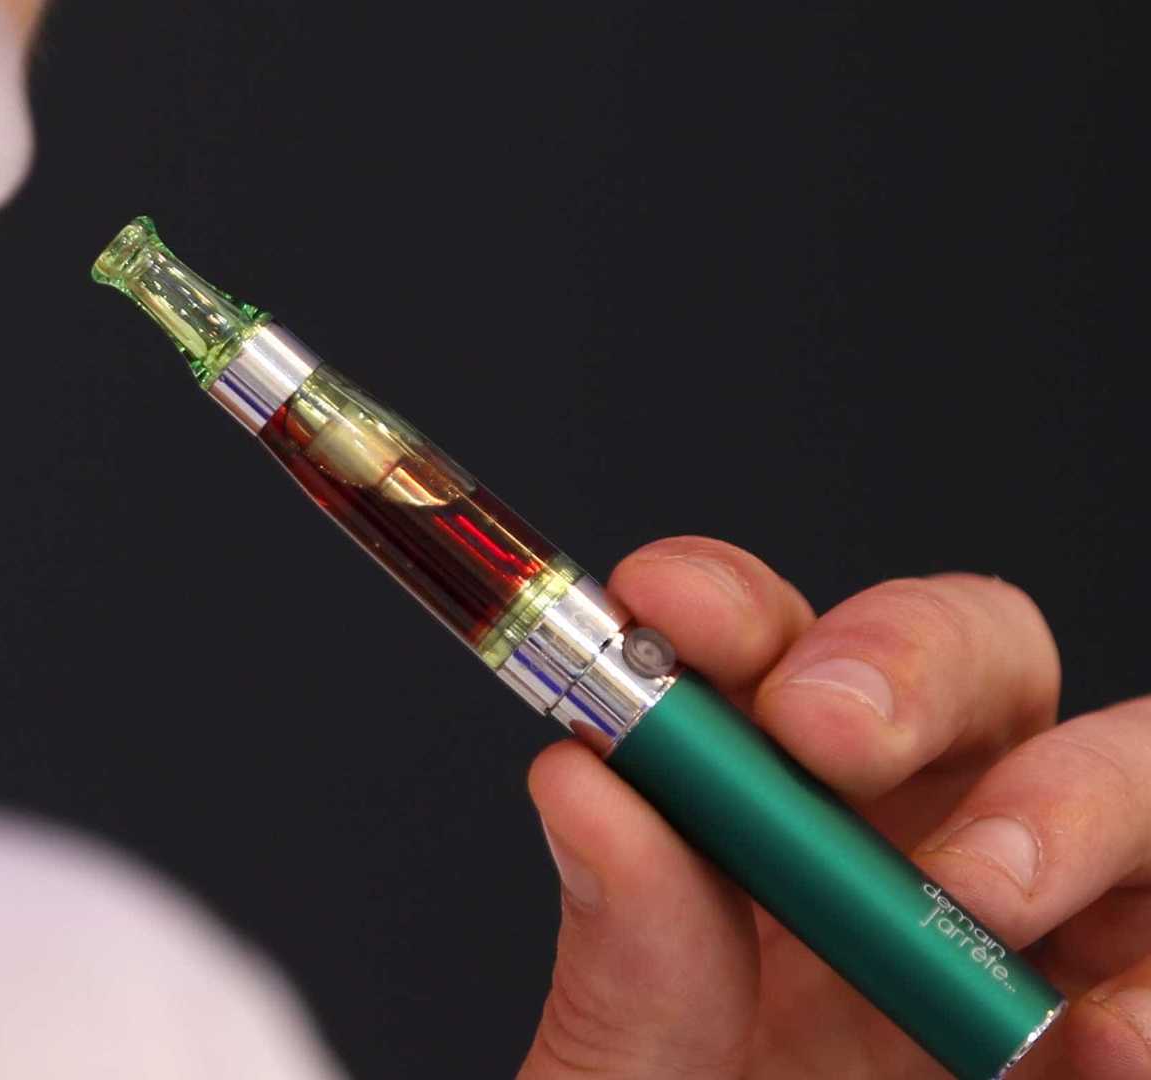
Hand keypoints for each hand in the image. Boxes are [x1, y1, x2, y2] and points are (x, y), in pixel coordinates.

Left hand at [518, 537, 1150, 1078]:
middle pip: (974, 659)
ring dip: (1075, 800)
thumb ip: (623, 971)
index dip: (729, 608)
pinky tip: (1106, 1044)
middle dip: (908, 659)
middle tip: (826, 735)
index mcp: (773, 840)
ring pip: (1133, 772)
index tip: (658, 608)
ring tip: (984, 898)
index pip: (770, 660)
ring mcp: (1053, 943)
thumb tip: (585, 785)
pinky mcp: (1126, 1034)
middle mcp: (921, 861)